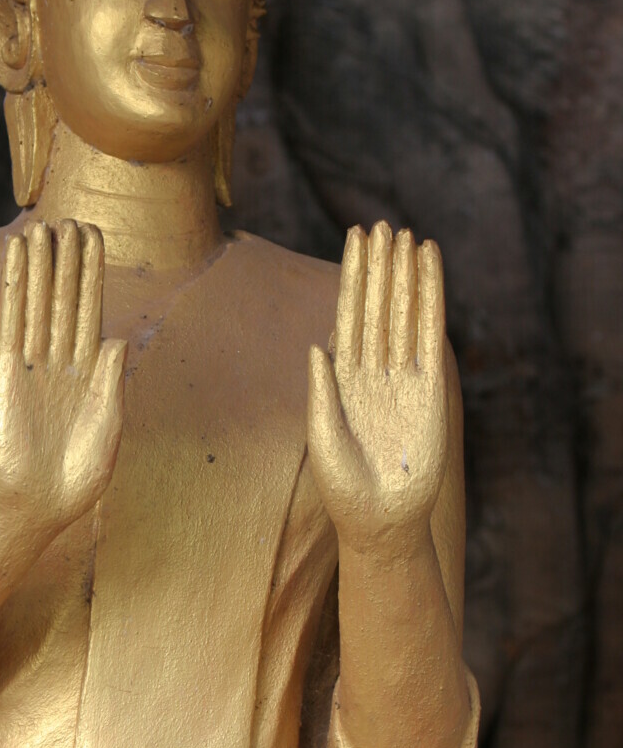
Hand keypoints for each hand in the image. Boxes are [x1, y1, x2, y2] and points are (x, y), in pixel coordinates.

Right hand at [0, 219, 126, 532]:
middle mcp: (61, 362)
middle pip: (66, 298)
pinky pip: (12, 323)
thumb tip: (116, 337)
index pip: (91, 310)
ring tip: (41, 226)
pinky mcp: (6, 375)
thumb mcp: (107, 429)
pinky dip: (15, 290)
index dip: (93, 273)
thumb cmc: (78, 478)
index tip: (96, 235)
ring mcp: (33, 366)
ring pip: (39, 303)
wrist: (36, 509)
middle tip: (72, 218)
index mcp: (90, 373)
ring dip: (41, 265)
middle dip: (69, 260)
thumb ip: (111, 384)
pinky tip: (16, 261)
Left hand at [307, 222, 448, 558]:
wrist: (381, 523)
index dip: (352, 277)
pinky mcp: (430, 391)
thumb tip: (316, 345)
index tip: (355, 239)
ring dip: (406, 276)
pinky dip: (431, 302)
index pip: (348, 315)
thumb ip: (320, 392)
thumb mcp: (322, 438)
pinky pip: (430, 336)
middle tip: (382, 224)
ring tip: (409, 236)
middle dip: (379, 267)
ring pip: (403, 313)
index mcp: (342, 378)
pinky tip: (431, 273)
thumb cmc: (343, 488)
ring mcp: (403, 378)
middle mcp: (373, 371)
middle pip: (377, 306)